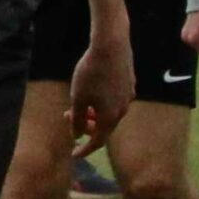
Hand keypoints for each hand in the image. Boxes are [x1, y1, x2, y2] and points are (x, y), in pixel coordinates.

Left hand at [69, 17, 134, 149]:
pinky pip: (115, 101)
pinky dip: (103, 103)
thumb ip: (77, 120)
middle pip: (104, 127)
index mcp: (110, 117)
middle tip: (68, 116)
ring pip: (110, 113)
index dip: (84, 150)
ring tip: (79, 103)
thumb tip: (77, 136)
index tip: (74, 154)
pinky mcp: (130, 83)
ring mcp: (129, 96)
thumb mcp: (78, 98)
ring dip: (94, 113)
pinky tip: (94, 90)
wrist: (111, 44)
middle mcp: (123, 110)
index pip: (97, 141)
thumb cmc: (91, 72)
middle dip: (86, 126)